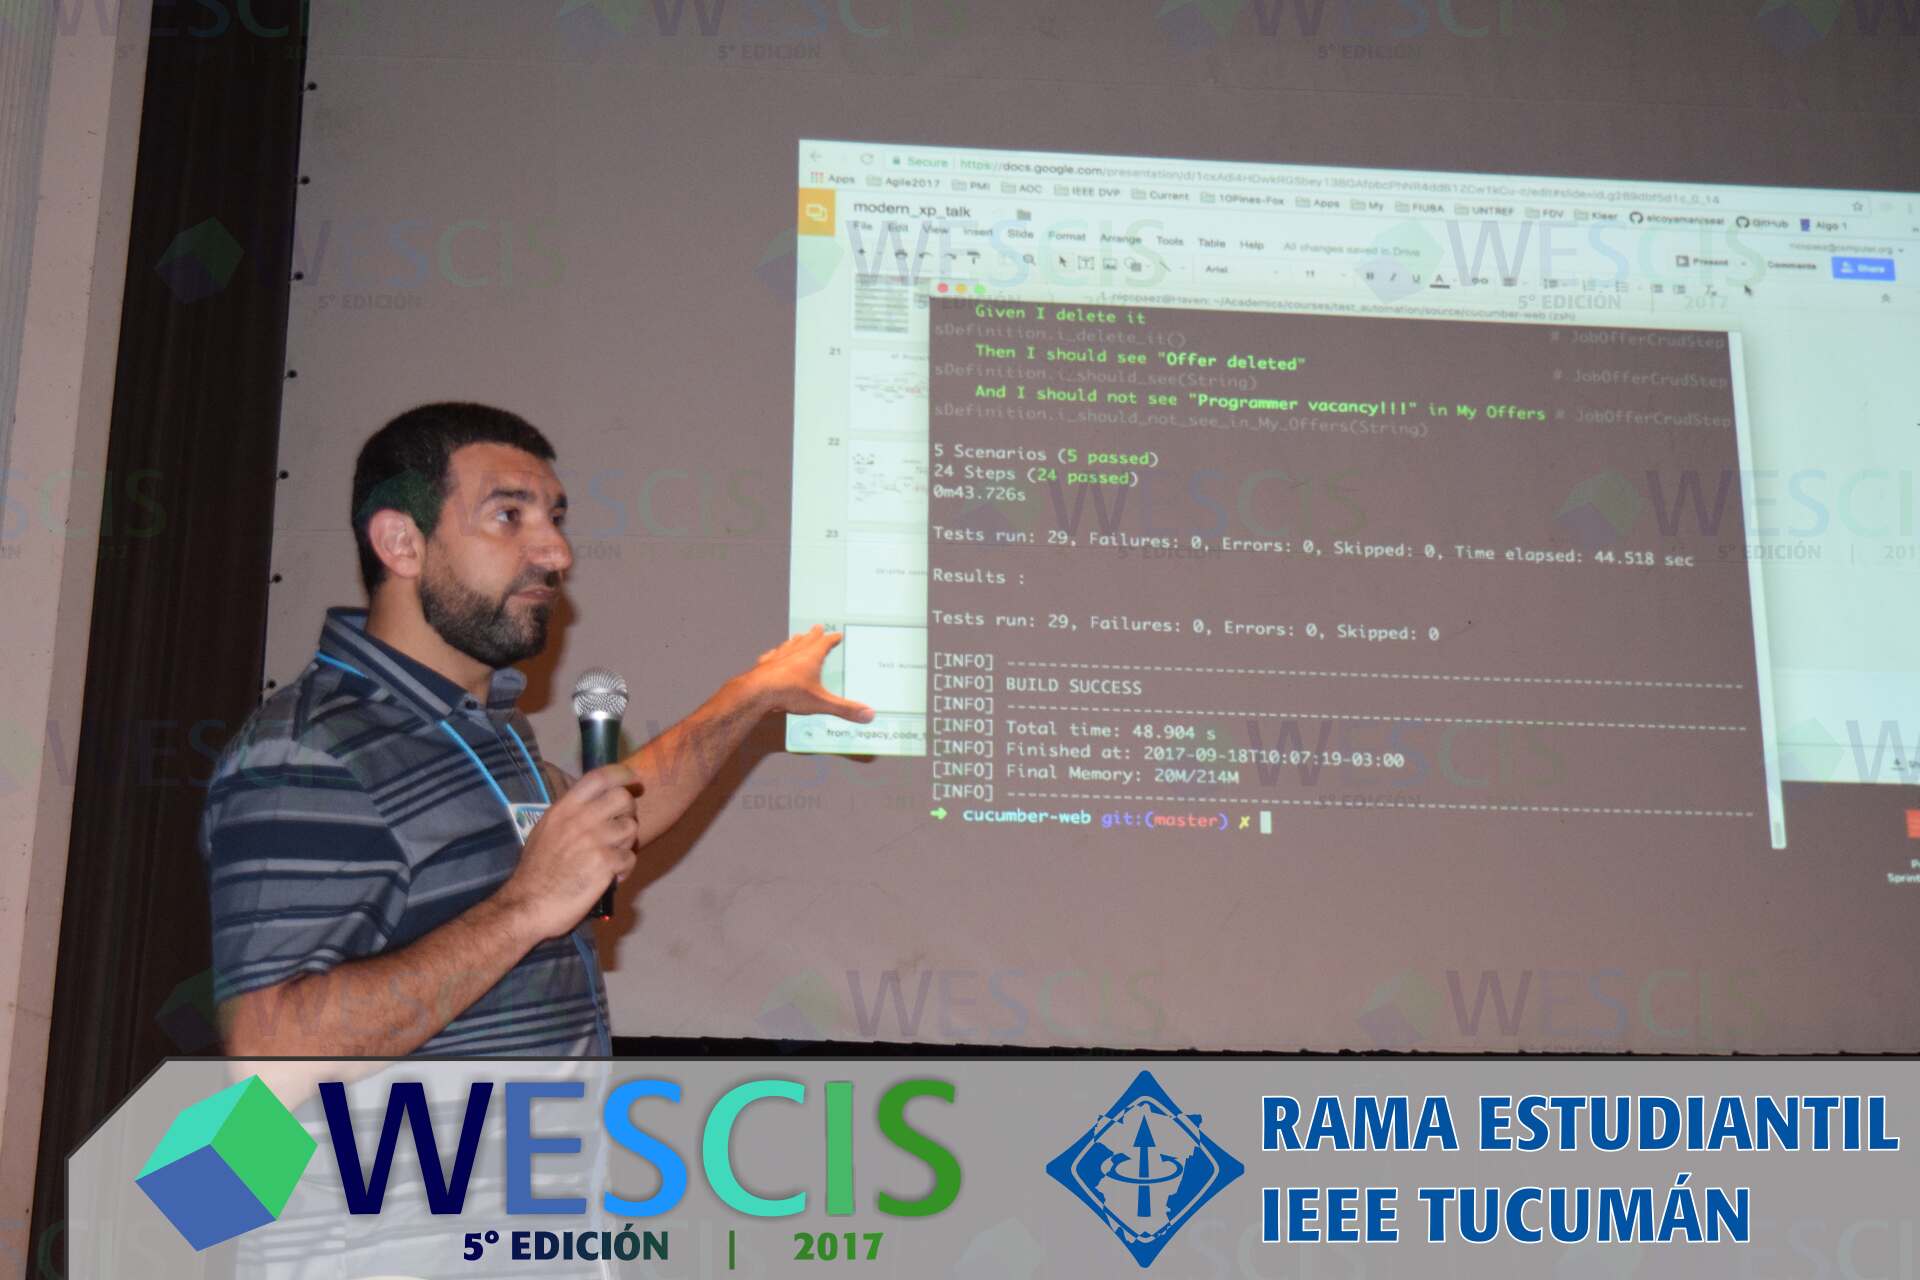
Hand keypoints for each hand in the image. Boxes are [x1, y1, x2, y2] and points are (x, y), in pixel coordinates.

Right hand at [492, 763, 638, 940]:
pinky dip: (624, 869)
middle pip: (623, 798)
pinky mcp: (605, 863)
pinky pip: (629, 858)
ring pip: (630, 829)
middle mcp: (580, 820)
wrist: (528, 905)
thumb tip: (593, 804)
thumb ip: (569, 815)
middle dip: (629, 812)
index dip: (621, 774)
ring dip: (626, 844)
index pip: (599, 777)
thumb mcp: (545, 831)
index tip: (633, 780)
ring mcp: (594, 840)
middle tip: (621, 827)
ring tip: (611, 857)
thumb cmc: (535, 872)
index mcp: (563, 809)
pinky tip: (610, 877)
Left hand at [744, 625, 874, 722]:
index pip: (825, 643)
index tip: (837, 634)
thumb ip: (845, 709)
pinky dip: (775, 653)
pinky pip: (771, 655)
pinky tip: (773, 654)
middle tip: (817, 627)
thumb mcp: (821, 703)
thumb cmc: (789, 693)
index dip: (832, 638)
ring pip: (789, 645)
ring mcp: (778, 657)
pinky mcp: (764, 665)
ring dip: (795, 640)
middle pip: (807, 639)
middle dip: (814, 634)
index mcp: (811, 657)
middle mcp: (795, 653)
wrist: (758, 692)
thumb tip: (868, 714)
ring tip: (796, 637)